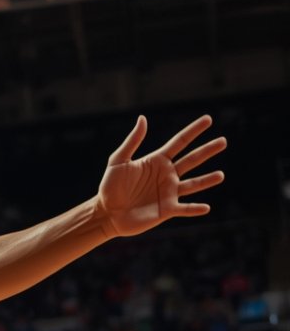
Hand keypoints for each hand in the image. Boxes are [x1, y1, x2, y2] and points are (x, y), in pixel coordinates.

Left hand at [96, 114, 225, 236]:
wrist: (106, 212)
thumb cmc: (110, 187)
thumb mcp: (118, 161)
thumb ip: (132, 141)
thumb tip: (142, 118)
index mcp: (157, 161)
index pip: (179, 142)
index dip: (193, 130)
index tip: (208, 119)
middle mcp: (166, 175)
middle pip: (192, 160)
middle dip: (207, 150)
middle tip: (223, 141)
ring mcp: (168, 192)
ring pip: (193, 184)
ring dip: (207, 180)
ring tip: (221, 175)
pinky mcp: (166, 209)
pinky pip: (184, 208)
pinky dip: (195, 208)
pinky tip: (207, 208)